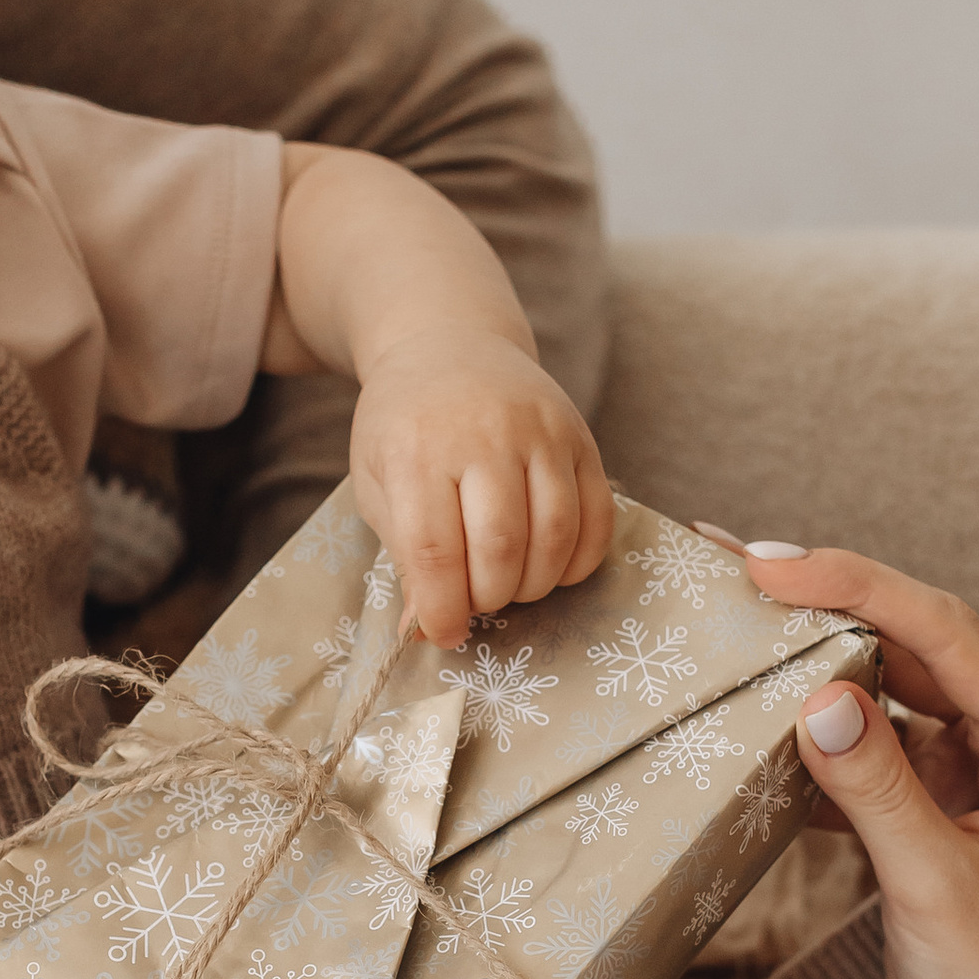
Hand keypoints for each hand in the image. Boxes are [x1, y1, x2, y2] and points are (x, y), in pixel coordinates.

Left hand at [348, 330, 613, 646]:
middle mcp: (484, 434)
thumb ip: (404, 552)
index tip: (446, 633)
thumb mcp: (380, 482)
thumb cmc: (406, 426)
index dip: (444, 607)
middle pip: (502, 545)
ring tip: (512, 585)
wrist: (449, 345)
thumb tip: (430, 626)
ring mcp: (540, 430)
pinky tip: (552, 566)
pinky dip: (579, 559)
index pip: (436, 549)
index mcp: (417, 450)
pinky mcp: (581, 435)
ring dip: (535, 583)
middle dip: (491, 596)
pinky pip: (597, 515)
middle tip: (478, 600)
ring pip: (555, 533)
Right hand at [738, 547, 978, 978]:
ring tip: (728, 616)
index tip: (772, 566)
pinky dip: (808, 726)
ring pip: (883, 680)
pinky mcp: (933, 791)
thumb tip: (820, 698)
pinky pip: (866, 736)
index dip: (857, 586)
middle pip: (912, 638)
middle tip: (730, 563)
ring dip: (809, 657)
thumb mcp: (938, 893)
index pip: (947, 632)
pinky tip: (748, 710)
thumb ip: (881, 795)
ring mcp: (973, 758)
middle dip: (823, 600)